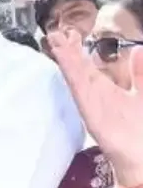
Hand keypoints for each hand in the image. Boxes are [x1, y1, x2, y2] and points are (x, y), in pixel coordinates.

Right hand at [49, 26, 142, 186]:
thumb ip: (140, 73)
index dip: (78, 50)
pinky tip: (64, 57)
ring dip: (65, 56)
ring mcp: (91, 100)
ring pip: (75, 73)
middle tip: (54, 31)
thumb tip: (137, 50)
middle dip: (67, 49)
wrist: (140, 155)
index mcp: (107, 90)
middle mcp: (96, 94)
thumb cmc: (141, 127)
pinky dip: (70, 70)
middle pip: (78, 67)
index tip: (70, 33)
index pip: (88, 66)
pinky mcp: (90, 108)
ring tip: (54, 38)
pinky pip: (78, 86)